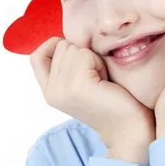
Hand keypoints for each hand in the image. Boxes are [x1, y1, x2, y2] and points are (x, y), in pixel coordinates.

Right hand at [30, 37, 155, 148]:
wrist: (129, 127)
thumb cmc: (111, 98)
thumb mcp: (80, 82)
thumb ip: (66, 65)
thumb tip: (64, 38)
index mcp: (49, 92)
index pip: (35, 56)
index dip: (53, 46)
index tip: (76, 55)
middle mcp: (51, 92)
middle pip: (60, 46)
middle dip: (81, 53)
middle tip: (95, 75)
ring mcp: (62, 89)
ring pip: (72, 48)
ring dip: (91, 57)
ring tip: (100, 79)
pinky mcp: (78, 85)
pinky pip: (84, 54)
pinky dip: (98, 62)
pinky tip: (105, 80)